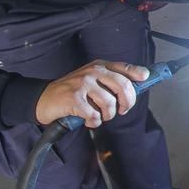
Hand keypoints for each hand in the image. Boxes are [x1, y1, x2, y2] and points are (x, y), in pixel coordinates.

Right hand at [35, 60, 149, 126]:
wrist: (43, 99)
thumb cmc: (72, 91)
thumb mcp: (91, 80)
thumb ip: (110, 81)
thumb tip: (136, 87)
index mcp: (99, 66)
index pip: (124, 68)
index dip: (137, 73)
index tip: (146, 78)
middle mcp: (92, 72)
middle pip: (123, 86)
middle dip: (128, 102)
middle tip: (122, 110)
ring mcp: (83, 84)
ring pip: (110, 103)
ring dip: (108, 115)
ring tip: (100, 116)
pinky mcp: (74, 98)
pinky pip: (94, 115)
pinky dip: (94, 122)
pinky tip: (88, 120)